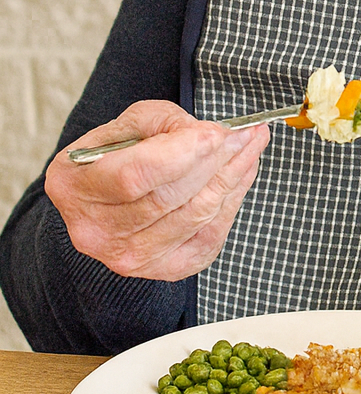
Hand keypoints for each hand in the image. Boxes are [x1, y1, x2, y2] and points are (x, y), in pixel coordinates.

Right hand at [46, 100, 269, 281]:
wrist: (107, 201)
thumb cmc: (117, 157)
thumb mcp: (129, 125)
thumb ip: (165, 123)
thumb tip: (211, 136)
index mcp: (75, 186)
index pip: (135, 175)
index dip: (183, 153)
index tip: (219, 132)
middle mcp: (97, 230)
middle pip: (171, 197)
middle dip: (218, 161)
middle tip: (248, 134)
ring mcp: (128, 257)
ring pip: (196, 216)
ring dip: (233, 178)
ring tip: (251, 148)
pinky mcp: (162, 269)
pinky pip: (209, 237)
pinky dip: (232, 203)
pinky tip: (241, 176)